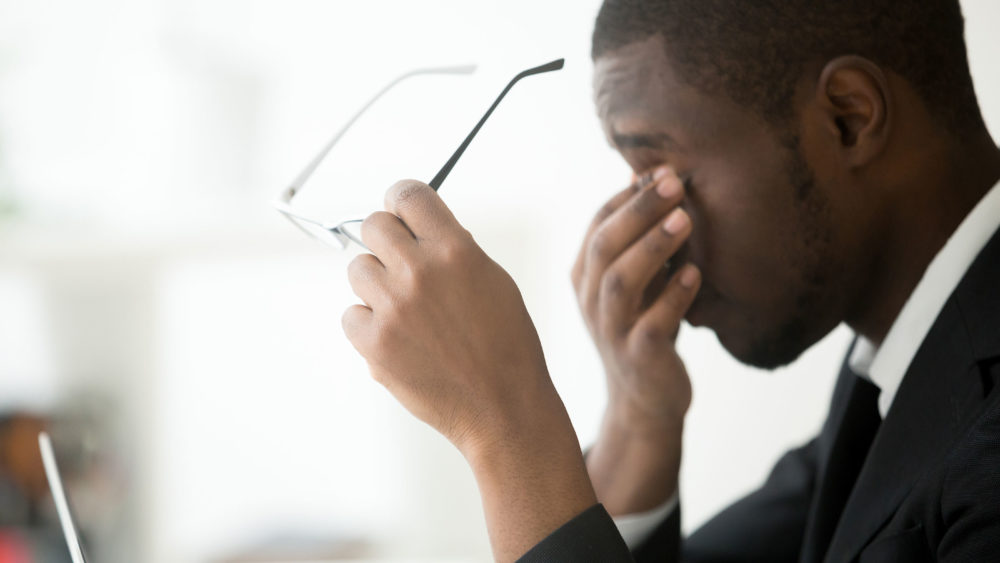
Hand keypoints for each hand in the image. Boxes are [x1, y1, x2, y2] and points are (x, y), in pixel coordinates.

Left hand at [343, 180, 597, 560]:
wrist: (503, 409)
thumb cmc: (506, 347)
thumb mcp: (495, 282)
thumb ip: (456, 250)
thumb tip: (421, 231)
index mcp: (456, 250)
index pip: (408, 195)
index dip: (401, 201)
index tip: (400, 212)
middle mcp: (420, 272)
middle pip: (373, 225)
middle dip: (386, 241)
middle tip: (402, 265)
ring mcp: (393, 307)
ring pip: (358, 270)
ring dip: (376, 286)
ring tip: (407, 313)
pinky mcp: (374, 343)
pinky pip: (350, 315)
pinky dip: (368, 326)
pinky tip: (398, 341)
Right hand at [571, 166, 700, 511]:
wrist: (645, 400)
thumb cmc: (645, 326)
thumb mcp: (639, 279)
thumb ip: (640, 235)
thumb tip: (648, 175)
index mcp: (585, 276)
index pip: (598, 225)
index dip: (627, 196)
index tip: (661, 170)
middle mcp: (590, 301)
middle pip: (605, 245)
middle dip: (638, 210)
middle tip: (674, 181)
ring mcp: (612, 330)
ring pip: (621, 282)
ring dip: (654, 247)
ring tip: (686, 219)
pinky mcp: (639, 356)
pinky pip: (654, 324)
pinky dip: (674, 296)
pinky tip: (696, 274)